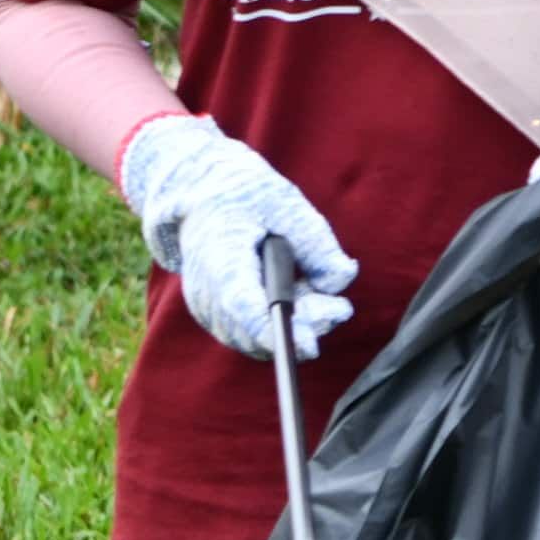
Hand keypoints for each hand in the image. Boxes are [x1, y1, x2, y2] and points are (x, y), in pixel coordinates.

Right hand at [118, 115, 354, 358]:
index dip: (274, 332)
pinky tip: (302, 299)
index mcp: (218, 258)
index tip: (310, 345)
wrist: (199, 194)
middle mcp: (205, 292)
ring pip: (256, 340)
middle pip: (254, 332)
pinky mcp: (214, 317)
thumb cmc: (244, 194)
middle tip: (340, 308)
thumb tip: (340, 280)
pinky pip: (251, 335)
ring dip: (296, 326)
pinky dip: (281, 324)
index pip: (241, 307)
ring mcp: (206, 309)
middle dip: (303, 326)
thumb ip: (315, 241)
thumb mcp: (285, 204)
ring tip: (322, 297)